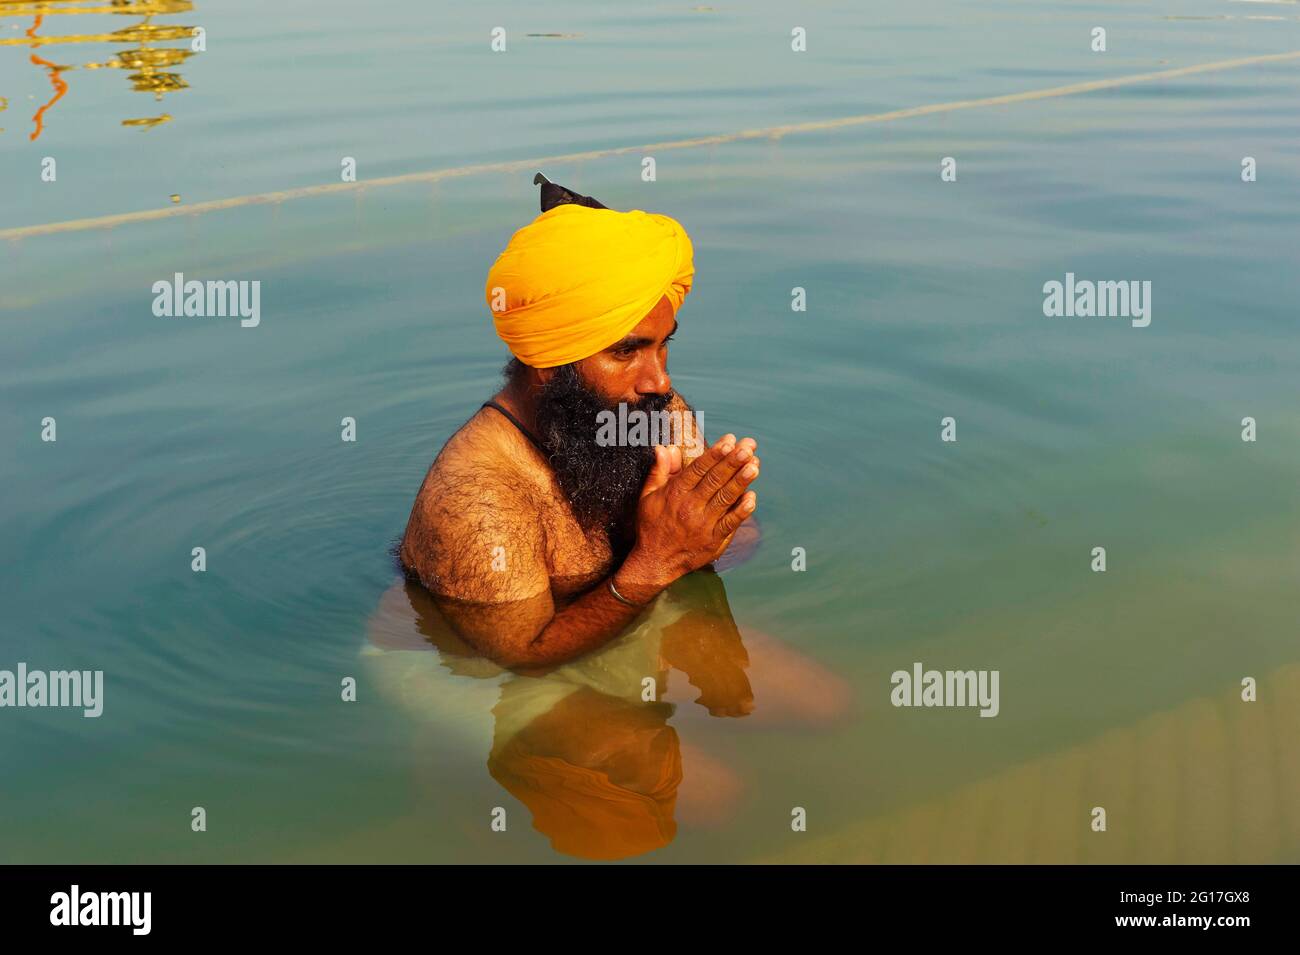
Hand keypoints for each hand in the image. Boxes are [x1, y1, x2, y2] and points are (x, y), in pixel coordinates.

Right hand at [617, 434, 759, 595]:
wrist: (655, 562)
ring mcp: (703, 524)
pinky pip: (730, 524)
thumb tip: (665, 447)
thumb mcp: (647, 496)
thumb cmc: (651, 526)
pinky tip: (752, 497)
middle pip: (715, 480)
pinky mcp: (713, 540)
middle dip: (733, 461)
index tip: (729, 440)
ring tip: (754, 465)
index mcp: (675, 493)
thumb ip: (659, 471)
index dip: (715, 453)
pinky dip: (742, 511)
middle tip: (748, 446)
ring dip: (741, 481)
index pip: (698, 469)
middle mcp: (690, 506)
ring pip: (725, 498)